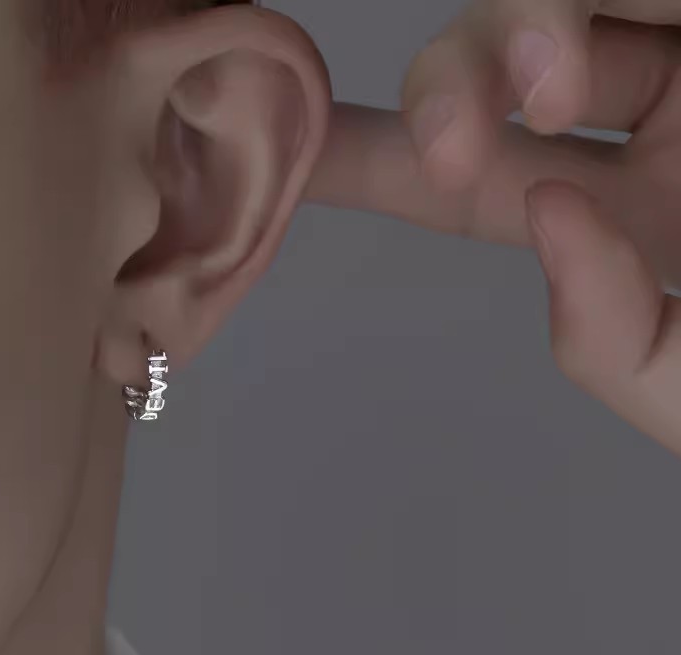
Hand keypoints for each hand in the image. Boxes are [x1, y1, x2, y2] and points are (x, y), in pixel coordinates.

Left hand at [307, 2, 680, 455]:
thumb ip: (628, 347)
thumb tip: (548, 223)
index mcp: (621, 221)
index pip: (471, 191)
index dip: (374, 168)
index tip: (287, 160)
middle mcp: (642, 127)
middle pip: (485, 80)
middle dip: (441, 98)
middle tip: (447, 156)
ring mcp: (677, 52)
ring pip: (535, 8)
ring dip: (502, 40)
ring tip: (547, 93)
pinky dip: (562, 9)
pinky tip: (563, 71)